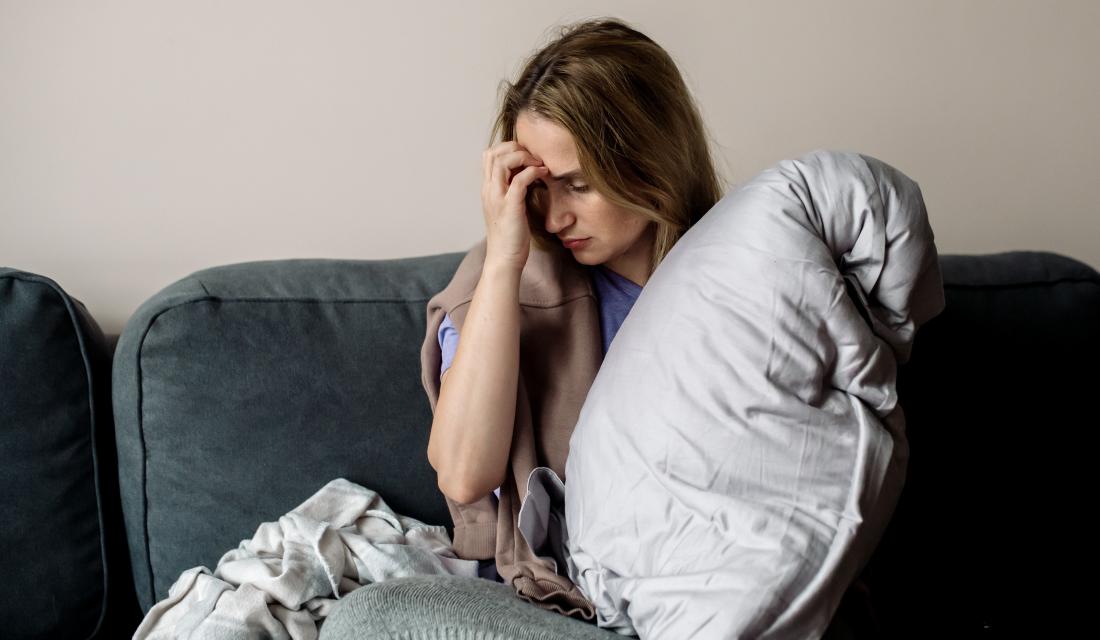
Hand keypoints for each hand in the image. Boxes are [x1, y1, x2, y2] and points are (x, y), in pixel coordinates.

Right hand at [480, 141, 549, 270]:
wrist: (504, 260)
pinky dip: (533, 171)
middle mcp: (489, 190)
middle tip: (533, 157)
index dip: (508, 149)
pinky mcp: (510, 207)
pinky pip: (520, 179)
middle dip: (515, 147)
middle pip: (493, 152)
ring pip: (502, 160)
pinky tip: (543, 174)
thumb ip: (512, 190)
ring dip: (523, 156)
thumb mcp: (509, 208)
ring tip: (538, 164)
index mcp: (488, 189)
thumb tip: (527, 176)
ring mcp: (497, 198)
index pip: (489, 155)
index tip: (527, 158)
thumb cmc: (510, 236)